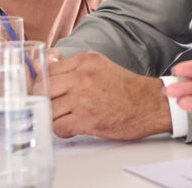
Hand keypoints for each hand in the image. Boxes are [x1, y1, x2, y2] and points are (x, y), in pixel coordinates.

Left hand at [48, 51, 170, 139]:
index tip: (41, 93)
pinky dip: (63, 130)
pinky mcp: (86, 118)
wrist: (149, 104)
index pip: (47, 71)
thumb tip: (41, 68)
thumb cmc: (126, 89)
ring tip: (68, 117)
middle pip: (42, 89)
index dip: (41, 85)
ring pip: (48, 109)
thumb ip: (73, 69)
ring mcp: (83, 97)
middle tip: (52, 107)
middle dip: (44, 101)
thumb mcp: (99, 68)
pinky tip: (74, 127)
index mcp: (85, 61)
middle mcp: (82, 76)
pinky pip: (57, 126)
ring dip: (54, 117)